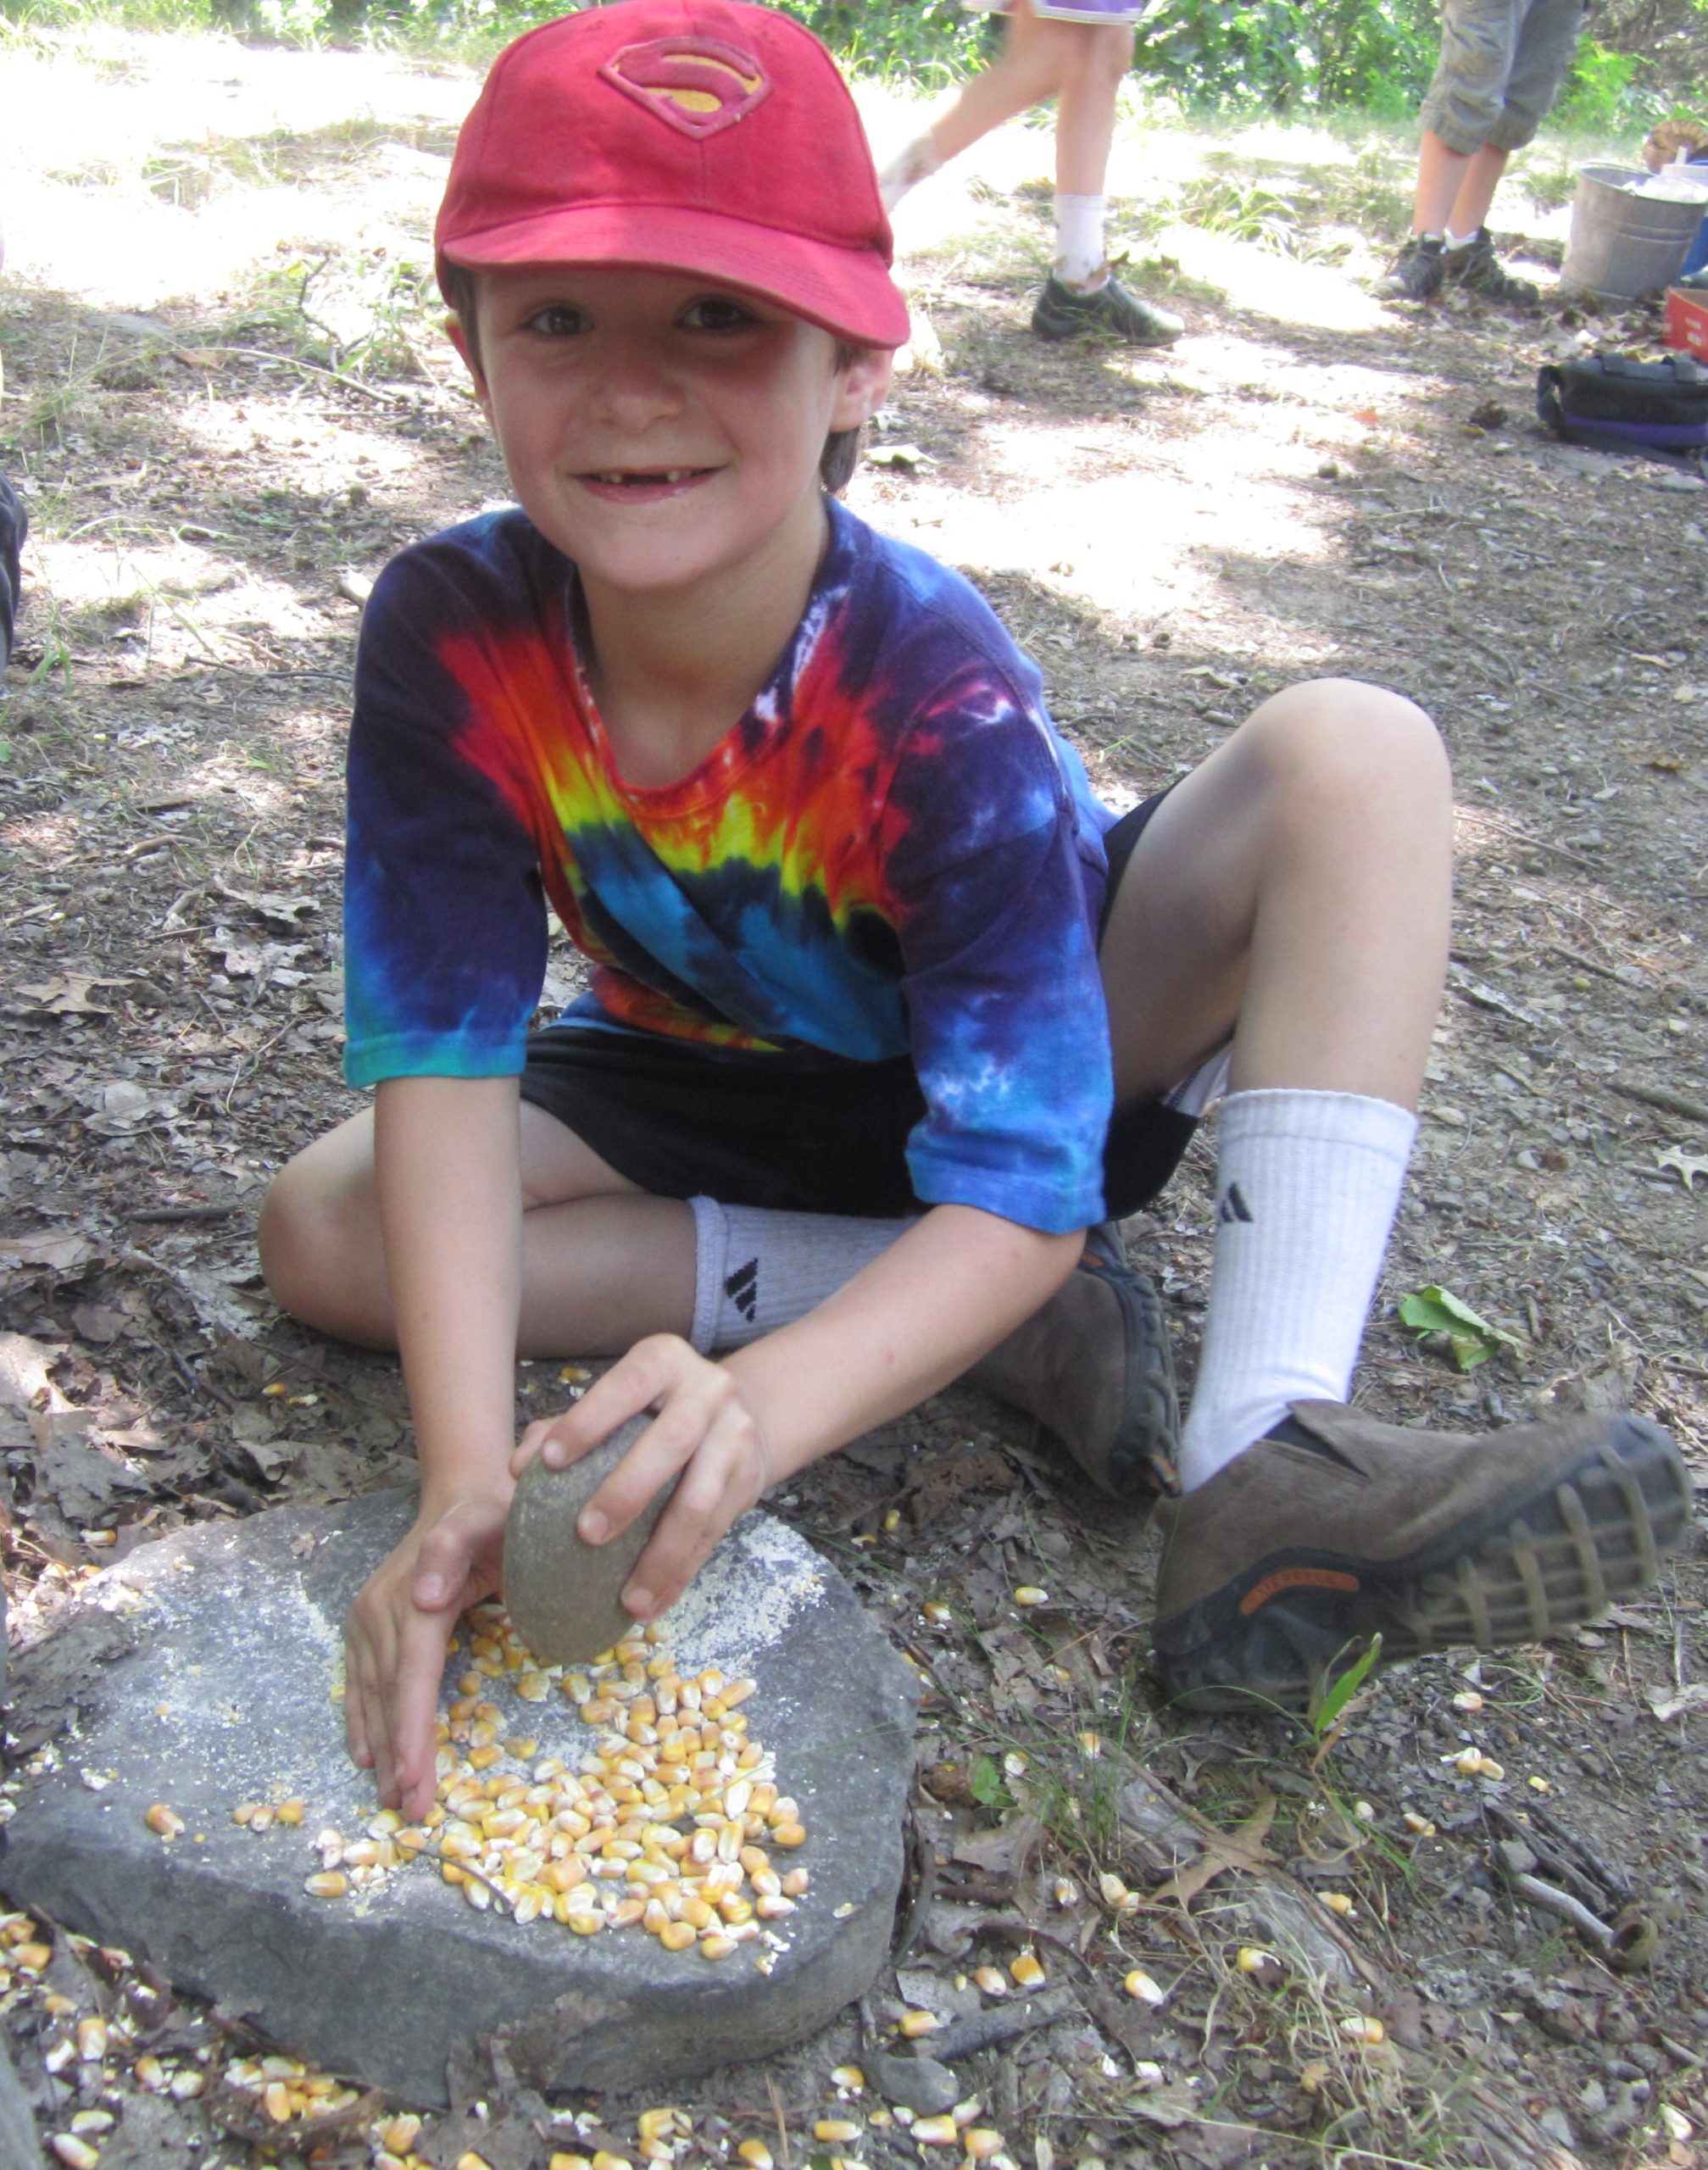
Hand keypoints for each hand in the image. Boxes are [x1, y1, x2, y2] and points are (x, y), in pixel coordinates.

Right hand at [345, 1488, 508, 1820]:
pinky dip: (360, 1720)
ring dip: (381, 1748)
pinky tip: (365, 1756)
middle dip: (399, 1755)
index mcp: (415, 1594)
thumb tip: (425, 1598)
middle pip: (391, 1694)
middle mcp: (381, 1609)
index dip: (412, 1728)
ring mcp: (369, 1616)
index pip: (413, 1675)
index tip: (413, 1777)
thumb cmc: (493, 1513)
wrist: (465, 1491)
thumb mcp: (487, 1519)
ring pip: (372, 1694)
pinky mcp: (367, 1623)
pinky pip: (359, 1680)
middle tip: (411, 1810)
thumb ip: (454, 1549)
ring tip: (392, 1799)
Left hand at [511, 1335, 773, 1624]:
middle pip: (673, 1442)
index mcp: (664, 1362)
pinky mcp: (749, 1481)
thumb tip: (518, 1467)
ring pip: (700, 1501)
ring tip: (627, 1599)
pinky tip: (652, 1603)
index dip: (589, 1421)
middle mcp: (708, 1391)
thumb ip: (564, 1427)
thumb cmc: (655, 1411)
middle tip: (586, 1535)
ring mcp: (735, 1437)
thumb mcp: (619, 1400)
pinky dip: (680, 1574)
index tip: (549, 1463)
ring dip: (662, 1555)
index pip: (626, 1387)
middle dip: (628, 1491)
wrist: (742, 1414)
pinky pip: (714, 1535)